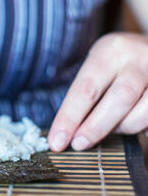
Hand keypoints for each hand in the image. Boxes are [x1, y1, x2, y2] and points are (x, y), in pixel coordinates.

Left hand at [49, 32, 147, 151]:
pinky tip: (134, 124)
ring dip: (123, 128)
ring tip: (112, 128)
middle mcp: (137, 57)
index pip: (85, 89)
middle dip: (95, 128)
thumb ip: (85, 96)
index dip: (69, 119)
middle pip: (118, 99)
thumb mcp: (97, 68)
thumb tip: (66, 135)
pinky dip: (142, 127)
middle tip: (79, 145)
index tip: (57, 142)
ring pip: (142, 112)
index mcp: (110, 50)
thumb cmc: (116, 65)